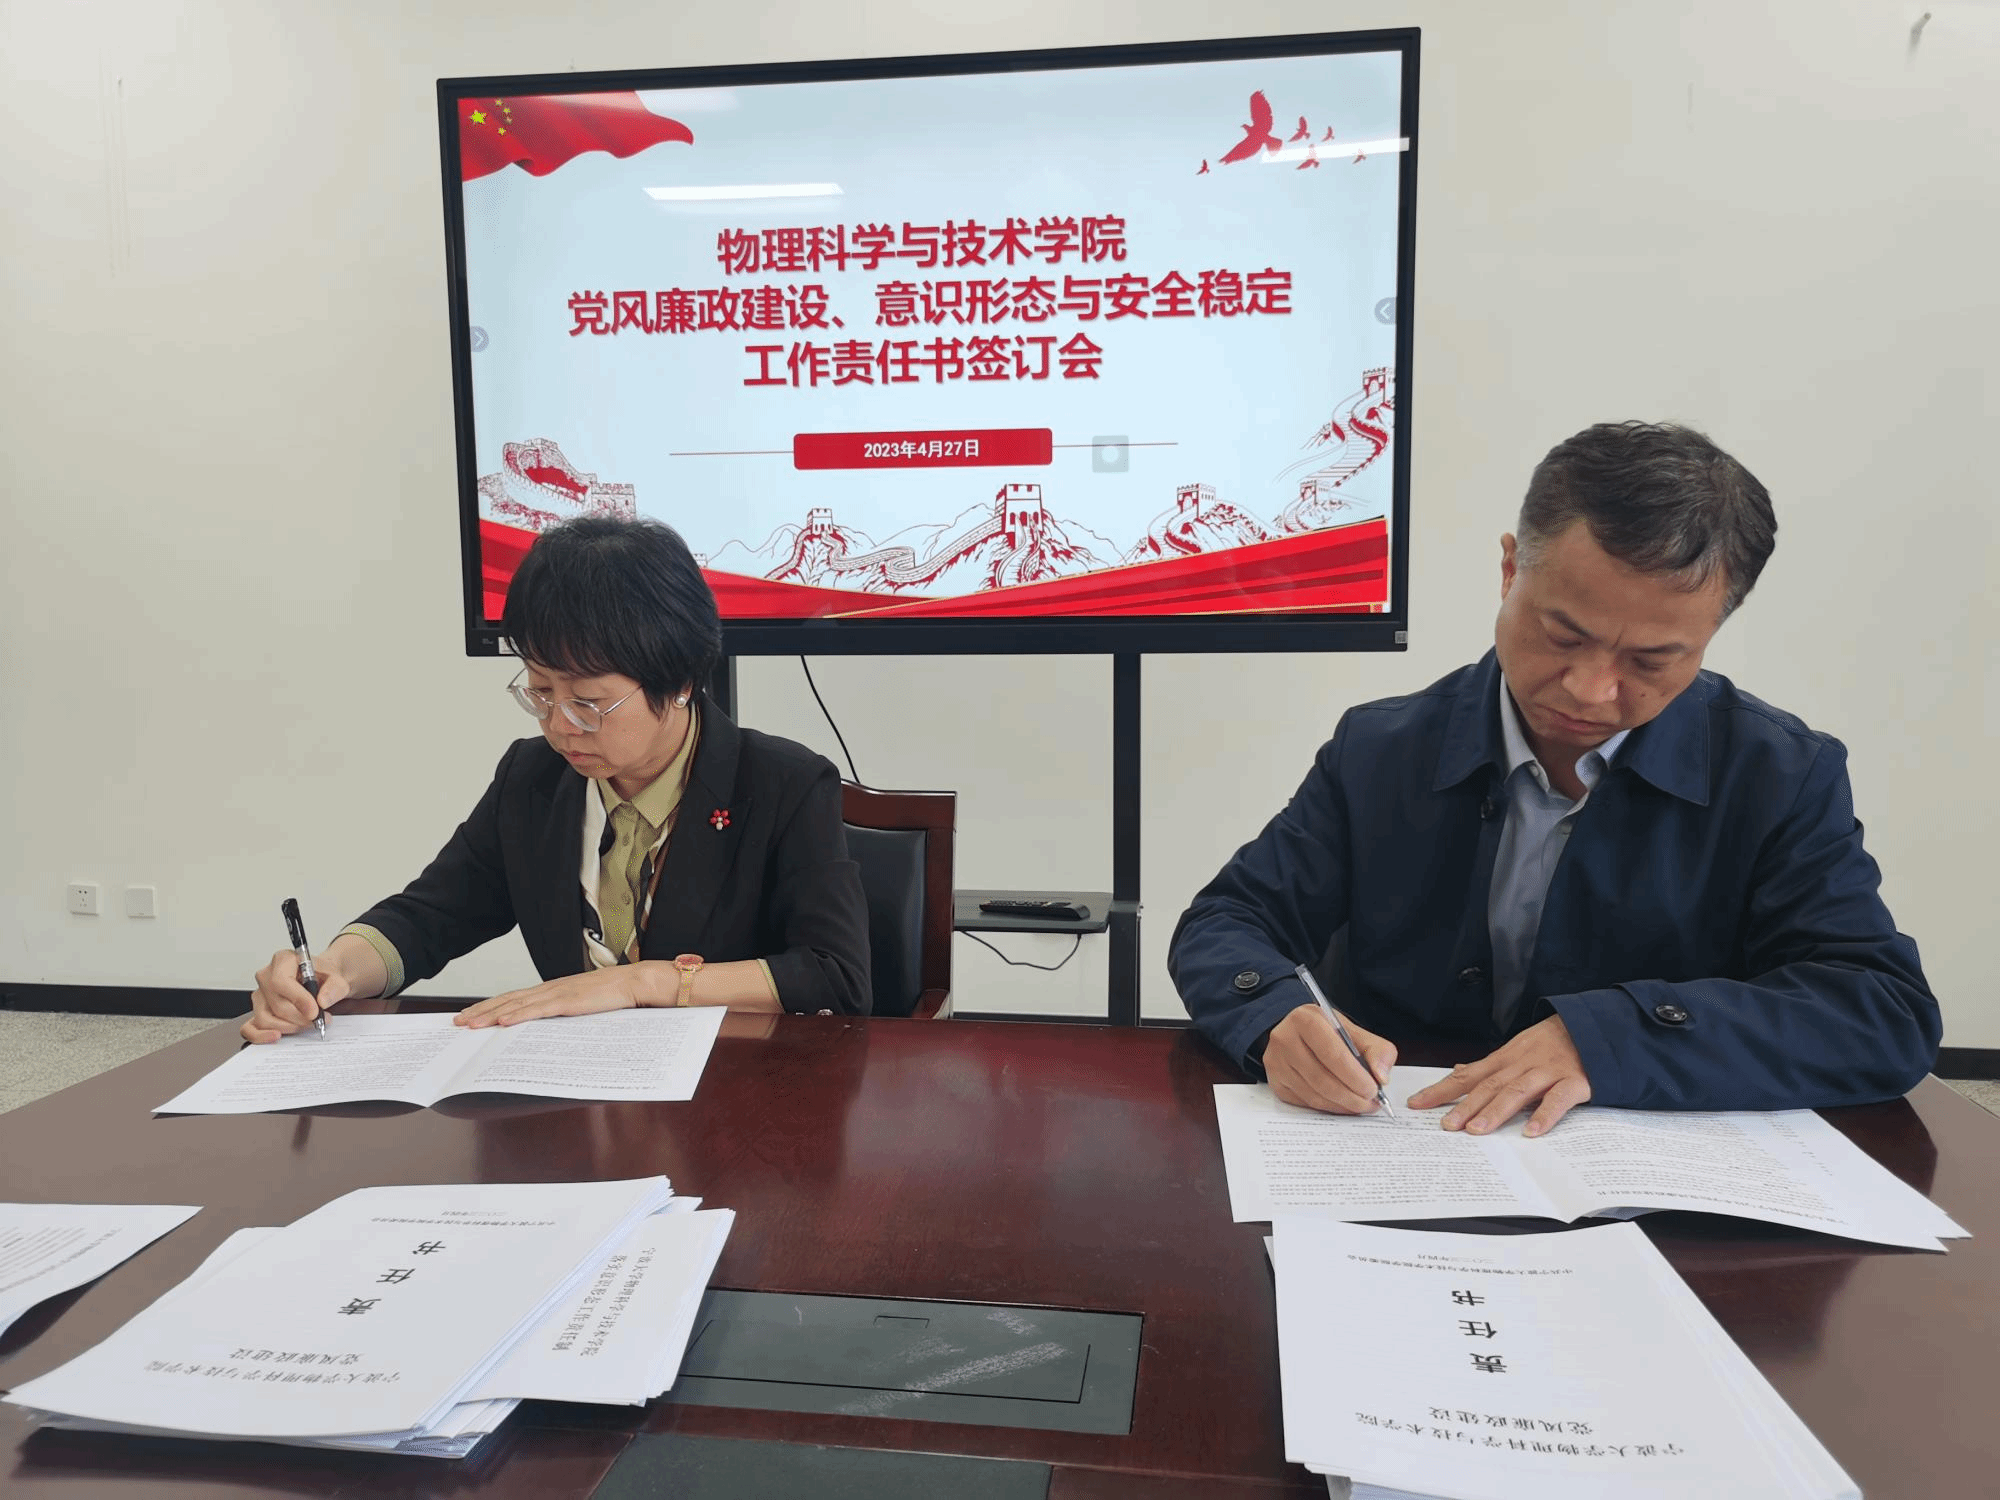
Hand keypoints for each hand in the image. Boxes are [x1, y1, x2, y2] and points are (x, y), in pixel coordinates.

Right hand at [244, 950, 349, 1044]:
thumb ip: (334, 987)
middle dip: (299, 1017)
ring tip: (308, 1024)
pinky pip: (250, 1027)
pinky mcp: (258, 1010)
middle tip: (319, 1020)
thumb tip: (322, 1001)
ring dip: (289, 1027)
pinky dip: (261, 1036)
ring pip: (265, 1018)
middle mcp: (267, 976)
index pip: (281, 981)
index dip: (297, 999)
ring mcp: (260, 994)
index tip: (314, 1012)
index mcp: (283, 960)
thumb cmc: (324, 977)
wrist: (323, 981)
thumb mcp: (337, 978)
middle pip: (276, 1004)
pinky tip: (277, 1037)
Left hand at [455, 966, 651, 1028]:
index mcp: (552, 990)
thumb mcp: (582, 1005)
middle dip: (481, 1011)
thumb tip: (547, 1029)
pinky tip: (503, 1022)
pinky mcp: (569, 1002)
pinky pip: (538, 1010)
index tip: (471, 1015)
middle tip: (458, 1022)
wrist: (635, 983)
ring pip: (517, 1005)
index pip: (513, 998)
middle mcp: (549, 989)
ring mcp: (558, 994)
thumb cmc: (613, 995)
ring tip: (471, 1024)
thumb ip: (563, 1013)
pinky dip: (519, 1015)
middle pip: (507, 1000)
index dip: (490, 1006)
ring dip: (491, 1015)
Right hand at [1262, 1004, 1398, 1114]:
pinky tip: (1342, 1104)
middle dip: (1351, 1096)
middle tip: (1370, 1103)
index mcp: (1306, 1020)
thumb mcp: (1353, 1031)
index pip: (1332, 1053)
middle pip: (1322, 1078)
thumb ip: (1376, 1050)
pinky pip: (1305, 1103)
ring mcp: (1276, 1062)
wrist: (1298, 1034)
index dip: (1355, 1076)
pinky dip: (1328, 1108)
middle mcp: (1285, 1039)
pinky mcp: (1275, 1082)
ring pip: (1314, 1094)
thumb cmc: (1328, 1033)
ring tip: (1361, 1105)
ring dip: (1342, 1105)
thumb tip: (1381, 1076)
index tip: (1373, 1089)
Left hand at [1405, 1016, 1591, 1136]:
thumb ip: (1490, 1066)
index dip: (1442, 1089)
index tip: (1416, 1103)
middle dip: (1465, 1105)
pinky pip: (1558, 1099)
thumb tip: (1459, 1071)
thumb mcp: (1517, 1049)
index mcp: (1505, 1058)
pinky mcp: (1575, 1081)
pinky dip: (1544, 1114)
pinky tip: (1531, 1132)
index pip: (1468, 1075)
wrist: (1595, 1026)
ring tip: (1477, 1130)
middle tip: (1445, 1125)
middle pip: (1489, 1085)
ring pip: (1517, 1091)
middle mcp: (1522, 1064)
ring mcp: (1548, 1072)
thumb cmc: (1552, 1042)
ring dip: (1496, 1111)